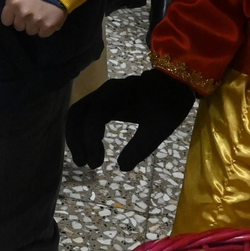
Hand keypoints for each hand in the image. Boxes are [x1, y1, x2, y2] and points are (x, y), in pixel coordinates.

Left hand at [1, 0, 65, 36]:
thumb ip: (12, 6)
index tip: (18, 14)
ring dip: (35, 25)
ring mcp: (36, 21)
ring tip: (41, 15)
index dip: (12, 17)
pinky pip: (42, 34)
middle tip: (32, 12)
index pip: (6, 21)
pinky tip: (47, 19)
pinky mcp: (47, 26)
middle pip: (18, 27)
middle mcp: (23, 14)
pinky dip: (45, 28)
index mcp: (13, 4)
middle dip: (24, 21)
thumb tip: (10, 19)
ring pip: (30, 31)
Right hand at [66, 69, 197, 170]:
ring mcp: (101, 95)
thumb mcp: (159, 128)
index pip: (94, 117)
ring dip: (75, 137)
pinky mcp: (103, 101)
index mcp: (117, 95)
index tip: (97, 164)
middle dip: (76, 140)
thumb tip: (122, 167)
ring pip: (76, 114)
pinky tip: (91, 149)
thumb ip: (140, 147)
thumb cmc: (169, 104)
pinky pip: (84, 115)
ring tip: (84, 160)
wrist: (174, 83)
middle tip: (84, 164)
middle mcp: (104, 92)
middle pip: (76, 114)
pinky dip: (82, 132)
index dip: (91, 142)